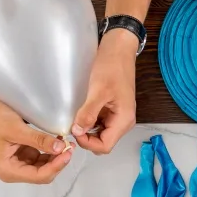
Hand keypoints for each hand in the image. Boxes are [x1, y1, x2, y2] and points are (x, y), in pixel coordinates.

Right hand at [0, 92, 71, 183]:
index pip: (39, 176)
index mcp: (8, 170)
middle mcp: (14, 171)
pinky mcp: (23, 154)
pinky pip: (41, 157)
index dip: (56, 166)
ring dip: (56, 157)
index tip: (68, 152)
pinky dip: (50, 150)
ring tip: (66, 143)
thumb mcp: (16, 129)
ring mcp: (19, 163)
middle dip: (58, 162)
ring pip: (44, 166)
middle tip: (70, 146)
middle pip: (43, 174)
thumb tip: (60, 148)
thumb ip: (39, 140)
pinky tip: (58, 141)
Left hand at [71, 29, 138, 153]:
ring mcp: (118, 116)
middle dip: (87, 139)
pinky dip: (89, 122)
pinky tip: (81, 112)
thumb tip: (77, 131)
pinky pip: (99, 124)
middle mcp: (123, 122)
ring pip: (100, 134)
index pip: (105, 146)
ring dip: (87, 131)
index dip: (88, 142)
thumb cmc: (112, 67)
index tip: (74, 129)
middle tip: (73, 125)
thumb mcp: (98, 90)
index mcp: (123, 120)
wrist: (118, 50)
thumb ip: (88, 113)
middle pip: (103, 143)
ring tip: (75, 118)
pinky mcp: (112, 110)